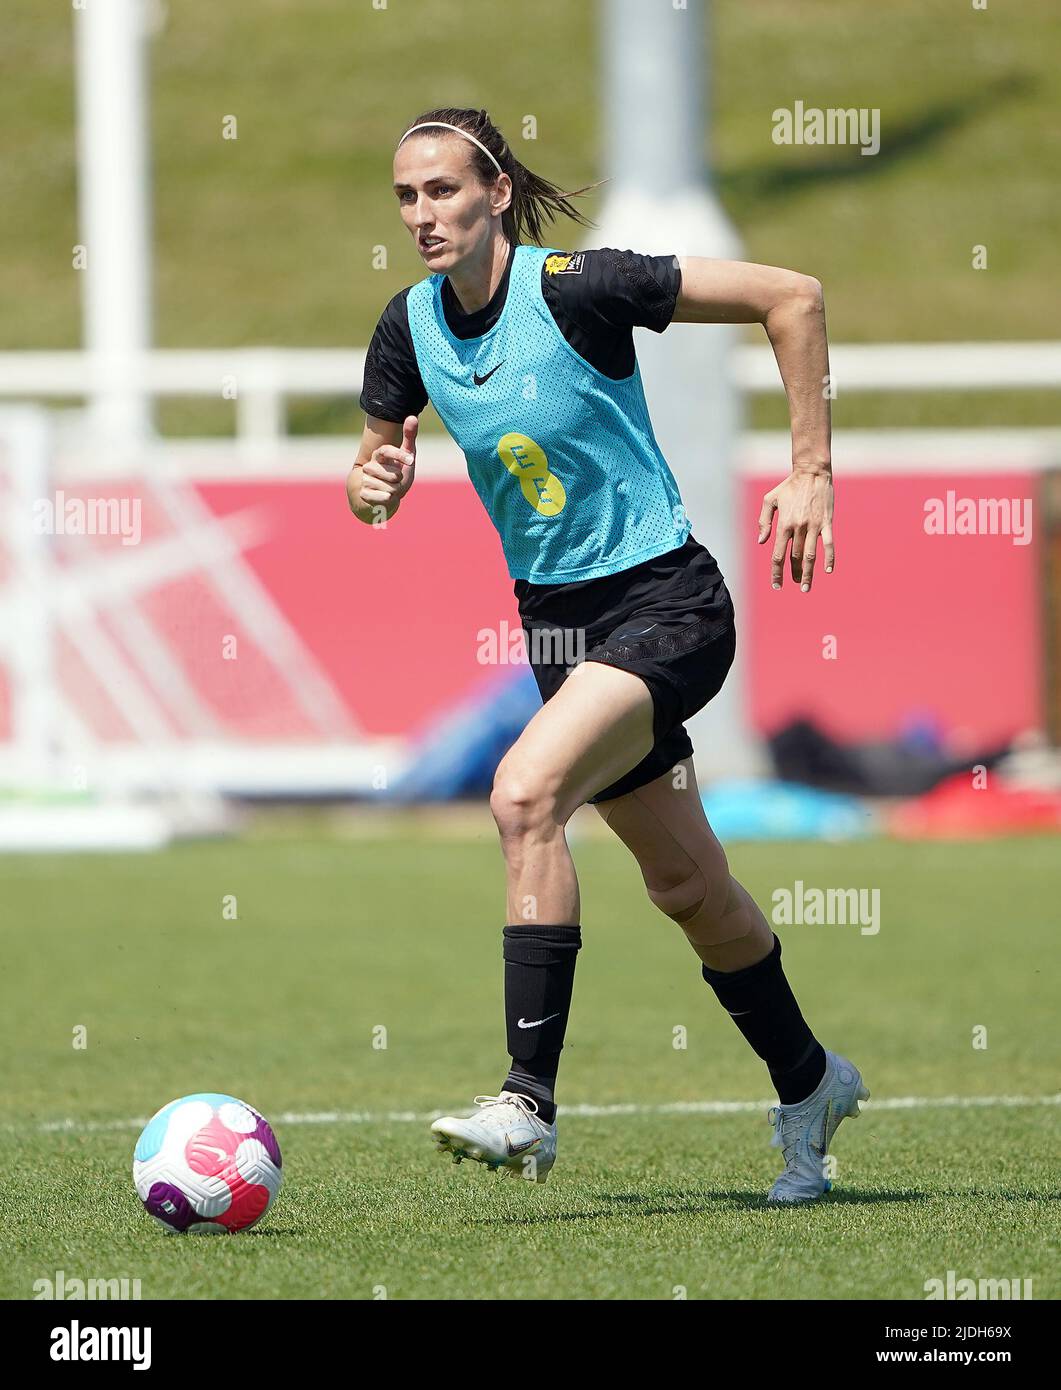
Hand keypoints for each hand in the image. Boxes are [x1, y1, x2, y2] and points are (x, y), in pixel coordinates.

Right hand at [358, 415, 417, 511]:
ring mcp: (365, 479)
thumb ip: (409, 436)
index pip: (385, 450)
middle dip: (399, 479)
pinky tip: (387, 497)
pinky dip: (387, 499)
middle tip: (397, 480)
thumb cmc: (399, 473)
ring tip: (392, 488)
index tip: (411, 460)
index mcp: (379, 455)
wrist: (388, 496)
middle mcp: (370, 466)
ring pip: (388, 487)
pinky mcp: (364, 493)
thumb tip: (412, 416)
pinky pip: (380, 497)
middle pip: (391, 473)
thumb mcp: (407, 455)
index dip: (398, 455)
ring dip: (395, 490)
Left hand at [757, 467, 833, 590]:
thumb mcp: (770, 500)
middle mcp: (798, 528)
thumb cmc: (789, 486)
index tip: (777, 585)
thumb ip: (764, 521)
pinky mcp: (826, 523)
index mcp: (783, 524)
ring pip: (810, 555)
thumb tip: (761, 542)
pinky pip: (829, 544)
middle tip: (795, 585)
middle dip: (794, 575)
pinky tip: (828, 570)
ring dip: (808, 573)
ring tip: (806, 586)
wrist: (811, 472)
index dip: (776, 572)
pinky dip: (829, 558)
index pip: (778, 555)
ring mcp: (813, 526)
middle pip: (795, 558)